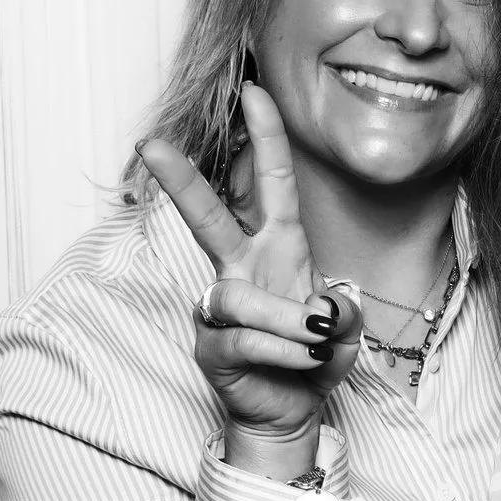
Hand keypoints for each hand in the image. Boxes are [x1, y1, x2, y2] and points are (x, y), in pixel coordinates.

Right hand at [139, 84, 366, 456]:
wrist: (292, 409)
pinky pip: (242, 341)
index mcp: (280, 247)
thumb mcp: (348, 331)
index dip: (265, 138)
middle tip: (151, 144)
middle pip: (208, 218)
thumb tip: (322, 308)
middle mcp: (244, 268)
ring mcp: (222, 306)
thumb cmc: (315, 356)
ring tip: (316, 341)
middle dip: (182, 181)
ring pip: (239, 300)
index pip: (271, 183)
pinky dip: (284, 352)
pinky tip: (303, 362)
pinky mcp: (210, 345)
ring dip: (286, 323)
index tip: (254, 91)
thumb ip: (346, 313)